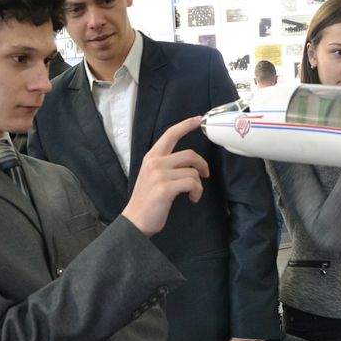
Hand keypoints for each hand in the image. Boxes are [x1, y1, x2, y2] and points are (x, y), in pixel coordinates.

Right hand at [122, 116, 209, 236]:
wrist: (135, 221)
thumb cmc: (147, 201)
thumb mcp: (152, 176)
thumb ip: (165, 164)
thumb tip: (188, 162)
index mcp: (151, 157)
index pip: (170, 134)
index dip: (186, 125)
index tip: (199, 119)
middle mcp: (154, 162)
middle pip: (190, 154)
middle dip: (202, 165)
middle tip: (205, 175)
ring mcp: (159, 175)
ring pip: (193, 171)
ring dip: (198, 184)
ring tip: (193, 194)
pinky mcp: (165, 188)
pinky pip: (192, 183)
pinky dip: (197, 192)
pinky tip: (193, 198)